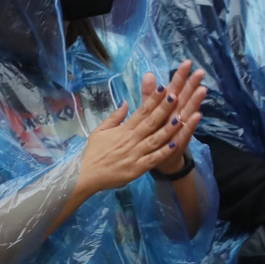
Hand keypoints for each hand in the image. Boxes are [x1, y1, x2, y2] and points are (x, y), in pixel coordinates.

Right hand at [75, 63, 203, 196]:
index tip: (163, 87)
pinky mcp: (138, 168)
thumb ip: (114, 117)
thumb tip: (126, 102)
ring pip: (155, 139)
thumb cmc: (93, 152)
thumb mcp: (100, 131)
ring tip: (180, 117)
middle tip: (176, 95)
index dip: (153, 100)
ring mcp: (135, 154)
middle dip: (164, 109)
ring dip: (168, 129)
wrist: (84, 175)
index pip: (141, 112)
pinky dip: (164, 152)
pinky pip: (153, 159)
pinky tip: (176, 144)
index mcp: (123, 130)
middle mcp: (131, 139)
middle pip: (150, 122)